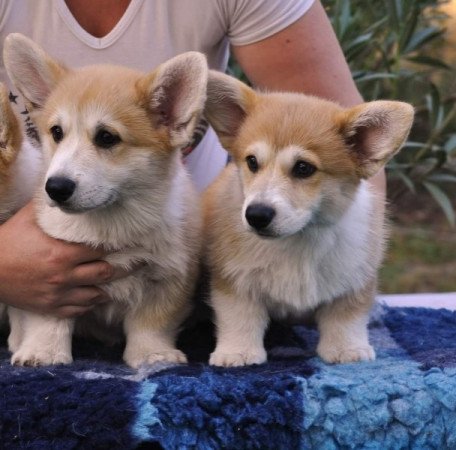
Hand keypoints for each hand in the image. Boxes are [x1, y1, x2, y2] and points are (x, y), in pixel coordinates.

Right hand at [0, 202, 122, 317]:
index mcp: (63, 252)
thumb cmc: (7, 241)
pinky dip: (90, 303)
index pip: (102, 250)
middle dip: (126, 268)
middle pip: (106, 273)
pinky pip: (79, 310)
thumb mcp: (29, 218)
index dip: (120, 248)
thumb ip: (50, 207)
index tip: (134, 244)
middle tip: (140, 263)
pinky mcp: (50, 307)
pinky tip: (96, 296)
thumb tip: (63, 190)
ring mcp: (58, 294)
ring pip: (96, 295)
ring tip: (122, 281)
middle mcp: (65, 275)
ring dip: (109, 288)